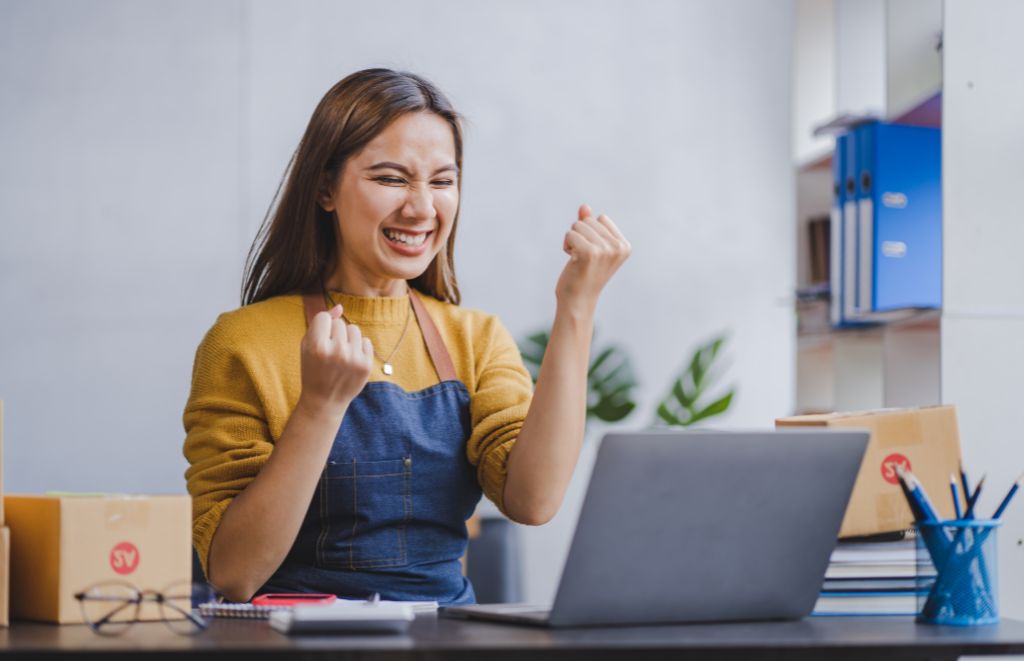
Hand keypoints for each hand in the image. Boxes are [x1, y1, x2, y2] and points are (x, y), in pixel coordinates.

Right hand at [296, 304, 373, 418]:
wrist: (324, 400)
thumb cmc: (313, 369)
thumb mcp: (307, 346)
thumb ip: (320, 324)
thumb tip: (340, 307)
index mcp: (317, 346)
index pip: (324, 317)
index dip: (321, 328)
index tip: (319, 340)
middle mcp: (336, 351)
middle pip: (339, 322)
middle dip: (334, 333)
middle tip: (329, 351)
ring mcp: (353, 358)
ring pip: (354, 329)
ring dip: (348, 338)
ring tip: (341, 354)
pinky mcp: (366, 365)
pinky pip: (365, 341)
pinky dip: (359, 348)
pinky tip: (350, 360)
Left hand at [555, 204, 631, 313]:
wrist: (578, 301)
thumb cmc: (584, 274)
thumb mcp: (591, 246)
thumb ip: (589, 225)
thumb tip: (584, 206)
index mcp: (624, 246)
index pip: (601, 218)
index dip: (591, 233)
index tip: (592, 253)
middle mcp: (618, 247)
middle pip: (589, 220)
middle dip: (580, 235)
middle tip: (583, 258)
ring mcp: (605, 250)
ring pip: (578, 225)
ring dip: (572, 241)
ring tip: (578, 260)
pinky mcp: (589, 253)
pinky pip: (570, 234)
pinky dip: (566, 245)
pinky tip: (572, 261)